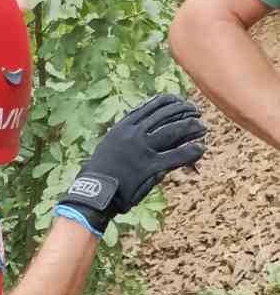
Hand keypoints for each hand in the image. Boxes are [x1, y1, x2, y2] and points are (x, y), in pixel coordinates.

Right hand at [59, 93, 204, 233]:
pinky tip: (200, 150)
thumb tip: (142, 131)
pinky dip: (190, 152)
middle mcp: (133, 133)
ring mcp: (142, 149)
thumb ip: (130, 141)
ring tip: (202, 128)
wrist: (91, 193)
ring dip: (191, 127)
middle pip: (165, 114)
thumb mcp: (111, 149)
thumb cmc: (100, 174)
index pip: (151, 107)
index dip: (170, 102)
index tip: (180, 102)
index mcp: (123, 127)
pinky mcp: (149, 166)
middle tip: (197, 112)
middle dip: (184, 110)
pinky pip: (176, 156)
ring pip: (173, 130)